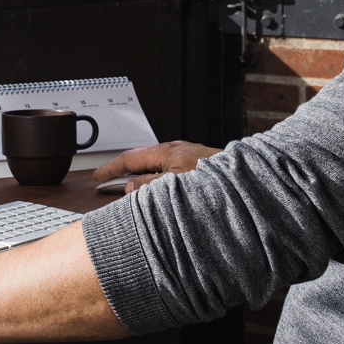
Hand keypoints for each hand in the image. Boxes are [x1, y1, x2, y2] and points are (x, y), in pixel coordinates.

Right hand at [92, 140, 221, 192]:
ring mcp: (187, 156)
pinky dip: (157, 180)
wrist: (245, 180)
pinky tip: (161, 192)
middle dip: (124, 172)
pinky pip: (169, 171)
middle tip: (109, 184)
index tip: (98, 176)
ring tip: (133, 192)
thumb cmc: (215, 182)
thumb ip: (148, 185)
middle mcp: (176, 151)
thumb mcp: (174, 185)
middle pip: (142, 160)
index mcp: (166, 152)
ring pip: (156, 166)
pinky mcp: (197, 165)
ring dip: (142, 177)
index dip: (111, 168)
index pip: (130, 158)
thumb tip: (129, 186)